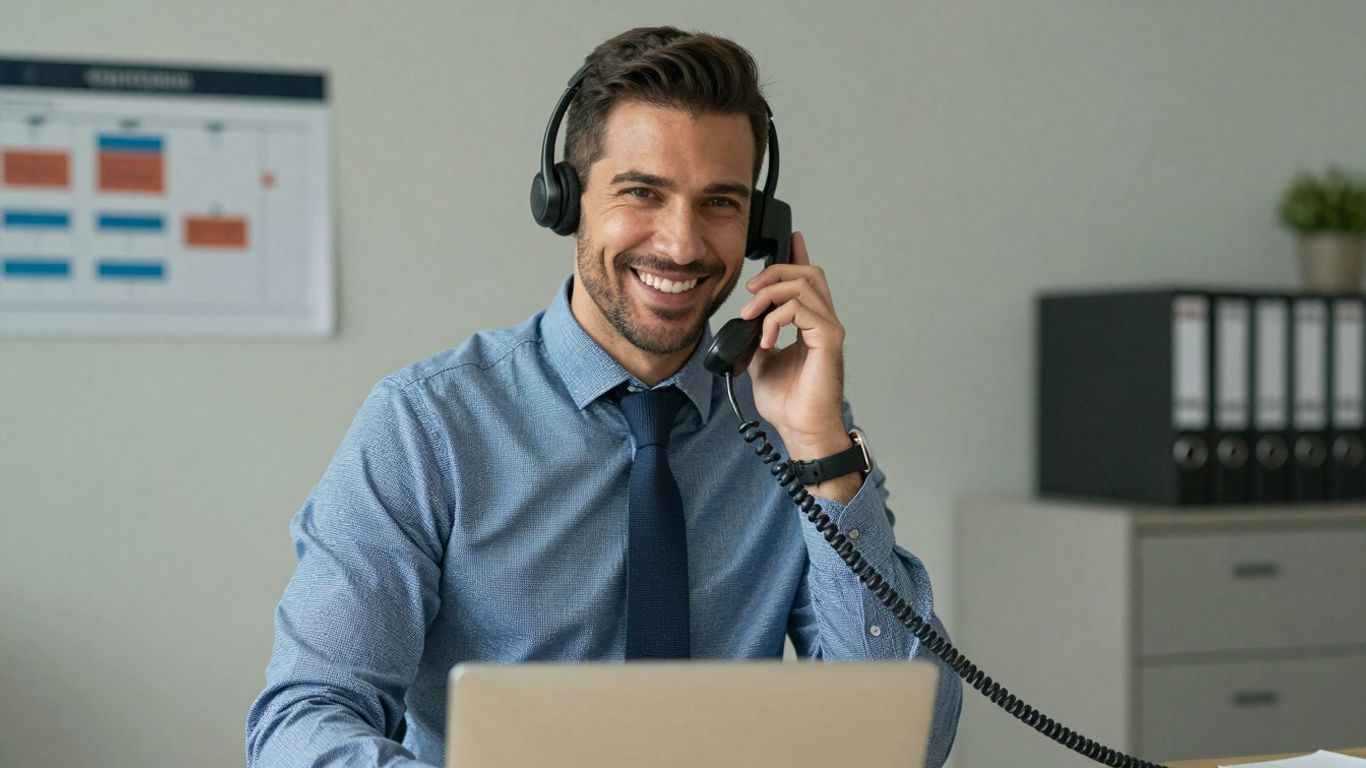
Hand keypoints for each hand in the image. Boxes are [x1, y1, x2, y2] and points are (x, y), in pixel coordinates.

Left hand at [738, 232, 857, 498]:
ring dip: (771, 295)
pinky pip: (802, 310)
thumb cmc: (789, 403)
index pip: (808, 280)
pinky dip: (776, 319)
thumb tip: (742, 325)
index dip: (799, 255)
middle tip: (751, 293)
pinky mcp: (829, 340)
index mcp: (810, 324)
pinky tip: (766, 339)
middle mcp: (823, 322)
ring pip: (804, 285)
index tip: (791, 237)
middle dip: (775, 272)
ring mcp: (829, 329)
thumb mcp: (760, 363)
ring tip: (752, 316)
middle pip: (808, 272)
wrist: (801, 430)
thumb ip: (756, 337)